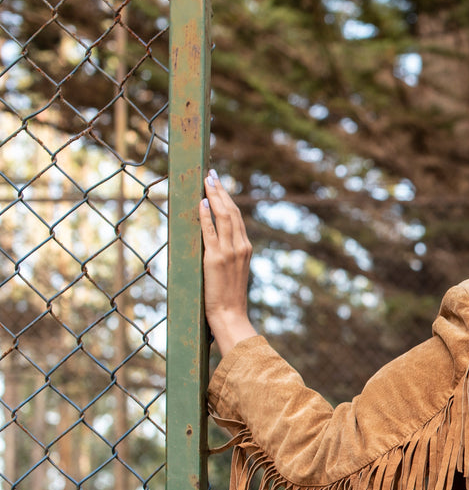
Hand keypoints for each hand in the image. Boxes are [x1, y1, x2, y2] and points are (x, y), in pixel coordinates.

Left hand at [200, 170, 258, 351]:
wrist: (230, 315)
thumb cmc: (228, 298)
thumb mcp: (232, 272)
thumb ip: (228, 255)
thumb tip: (214, 241)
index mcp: (245, 249)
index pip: (238, 217)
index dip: (228, 199)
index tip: (219, 185)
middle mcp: (241, 247)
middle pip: (232, 212)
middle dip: (221, 191)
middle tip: (212, 174)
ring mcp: (229, 252)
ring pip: (224, 217)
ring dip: (214, 197)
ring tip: (207, 181)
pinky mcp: (216, 259)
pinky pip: (211, 232)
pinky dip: (206, 215)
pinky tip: (201, 202)